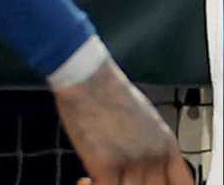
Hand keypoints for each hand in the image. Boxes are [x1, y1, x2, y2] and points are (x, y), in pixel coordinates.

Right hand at [53, 59, 193, 184]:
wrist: (86, 76)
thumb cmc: (108, 90)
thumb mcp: (145, 118)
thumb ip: (150, 145)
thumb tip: (144, 161)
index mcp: (166, 145)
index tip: (152, 183)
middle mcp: (153, 157)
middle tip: (119, 179)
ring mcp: (131, 163)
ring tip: (94, 179)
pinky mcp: (104, 164)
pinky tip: (84, 179)